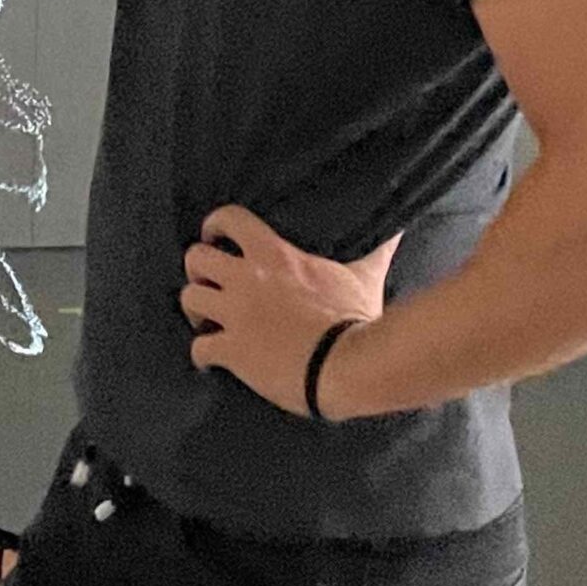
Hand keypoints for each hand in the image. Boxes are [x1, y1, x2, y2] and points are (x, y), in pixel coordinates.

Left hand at [179, 205, 400, 419]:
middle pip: (195, 258)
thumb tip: (397, 226)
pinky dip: (202, 356)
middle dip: (198, 270)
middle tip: (210, 283)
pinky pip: (198, 349)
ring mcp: (236, 315)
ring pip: (189, 299)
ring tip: (206, 321)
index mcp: (273, 254)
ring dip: (195, 310)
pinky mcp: (232, 351)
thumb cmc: (356, 319)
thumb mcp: (363, 275)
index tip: (215, 236)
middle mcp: (246, 278)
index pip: (228, 218)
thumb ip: (374, 249)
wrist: (349, 366)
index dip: (214, 226)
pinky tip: (211, 362)